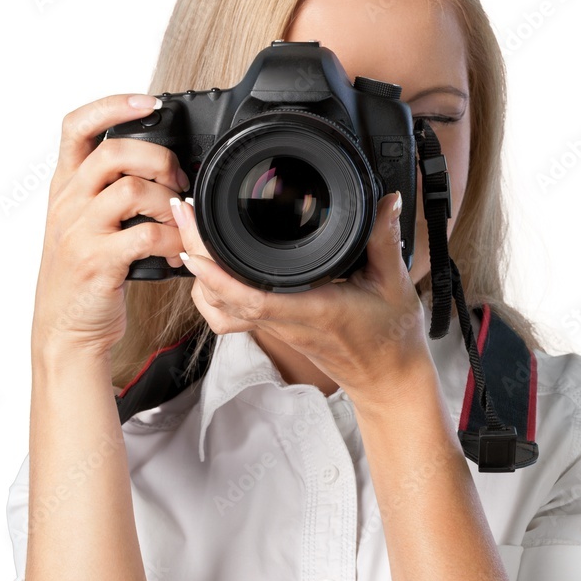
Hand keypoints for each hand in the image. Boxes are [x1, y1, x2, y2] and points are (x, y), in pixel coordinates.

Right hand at [32, 94, 189, 358]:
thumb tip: (163, 168)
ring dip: (170, 203)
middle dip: (158, 158)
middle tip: (177, 181)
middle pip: (114, 152)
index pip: (76, 126)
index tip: (150, 102)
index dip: (113, 105)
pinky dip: (173, 240)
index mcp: (65, 187)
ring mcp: (80, 232)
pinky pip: (145, 235)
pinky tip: (180, 251)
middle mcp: (68, 203)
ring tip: (181, 221)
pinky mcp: (97, 262)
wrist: (67, 329)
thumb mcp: (87, 225)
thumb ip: (111, 193)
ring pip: (132, 190)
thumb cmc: (86, 276)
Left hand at [171, 191, 434, 404]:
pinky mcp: (276, 330)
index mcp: (315, 310)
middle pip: (224, 295)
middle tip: (185, 214)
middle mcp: (288, 323)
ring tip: (189, 233)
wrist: (387, 380)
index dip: (217, 271)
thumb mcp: (395, 284)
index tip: (197, 237)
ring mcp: (278, 329)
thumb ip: (386, 238)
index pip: (253, 296)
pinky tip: (208, 269)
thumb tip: (386, 200)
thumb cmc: (392, 339)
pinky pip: (232, 316)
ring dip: (199, 274)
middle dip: (197, 254)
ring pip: (221, 308)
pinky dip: (212, 293)